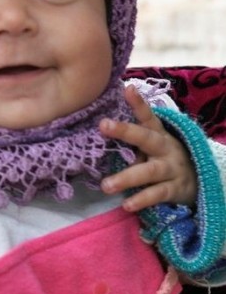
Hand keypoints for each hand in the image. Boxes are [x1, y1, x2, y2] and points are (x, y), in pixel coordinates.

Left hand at [99, 84, 196, 212]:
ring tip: (106, 185)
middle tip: (103, 125)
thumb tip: (95, 134)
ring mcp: (171, 169)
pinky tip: (127, 204)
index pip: (147, 116)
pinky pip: (157, 194)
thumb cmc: (163, 158)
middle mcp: (165, 148)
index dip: (138, 103)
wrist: (197, 182)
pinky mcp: (174, 189)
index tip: (127, 88)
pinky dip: (141, 199)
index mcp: (157, 134)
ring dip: (126, 178)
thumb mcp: (151, 145)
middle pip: (146, 137)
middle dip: (125, 130)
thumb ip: (131, 140)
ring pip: (149, 171)